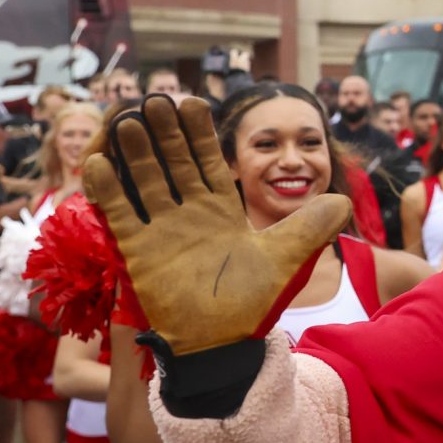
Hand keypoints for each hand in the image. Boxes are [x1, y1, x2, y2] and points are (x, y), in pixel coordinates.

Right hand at [84, 96, 348, 353]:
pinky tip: (97, 163)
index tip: (193, 102)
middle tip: (155, 100)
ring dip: (136, 152)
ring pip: (145, 180)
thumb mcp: (286, 258)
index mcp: (222, 211)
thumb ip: (311, 227)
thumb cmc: (252, 303)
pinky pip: (120, 213)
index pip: (208, 161)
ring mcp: (161, 229)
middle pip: (174, 162)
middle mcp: (189, 214)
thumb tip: (344, 201)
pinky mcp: (139, 249)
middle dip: (165, 132)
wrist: (222, 343)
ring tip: (128, 120)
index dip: (200, 133)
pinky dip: (108, 189)